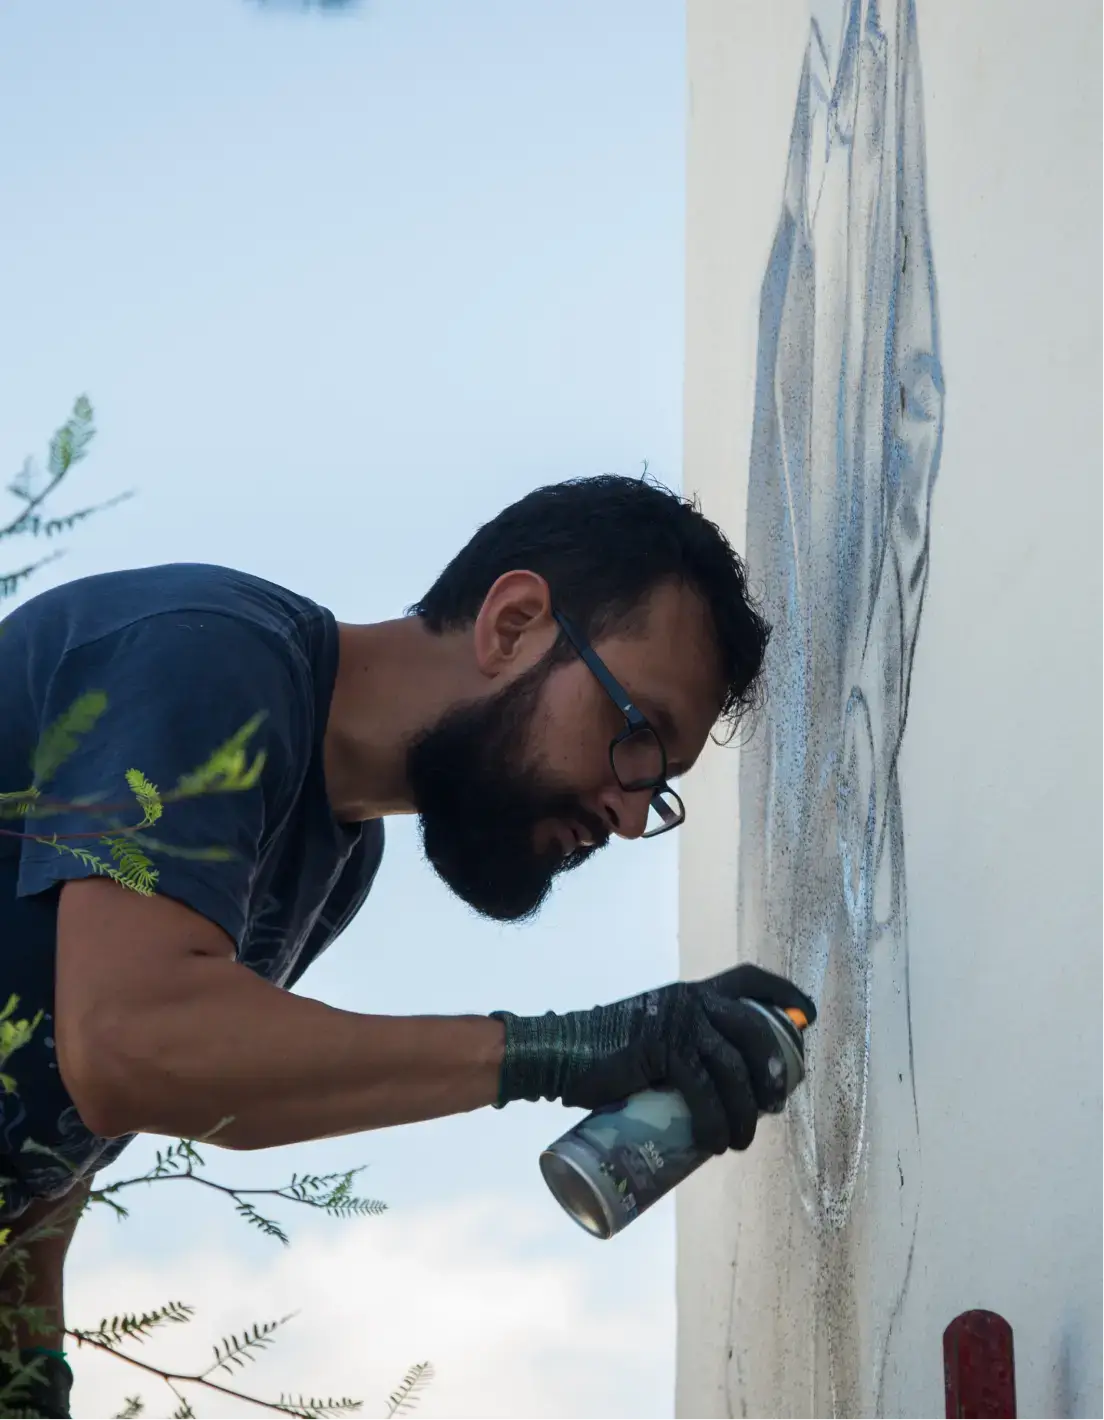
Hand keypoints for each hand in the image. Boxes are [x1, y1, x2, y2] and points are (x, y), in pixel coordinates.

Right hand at [492, 964, 815, 1153]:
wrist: (561, 1054)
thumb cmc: (607, 1057)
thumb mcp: (653, 1040)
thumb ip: (685, 1053)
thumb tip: (724, 1101)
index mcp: (692, 993)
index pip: (748, 979)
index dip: (782, 993)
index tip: (807, 1014)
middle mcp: (690, 999)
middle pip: (753, 1028)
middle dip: (774, 1068)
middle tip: (774, 1106)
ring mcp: (678, 1021)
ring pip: (733, 1066)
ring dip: (745, 1111)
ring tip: (741, 1141)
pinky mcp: (663, 1049)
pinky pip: (703, 1089)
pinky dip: (715, 1120)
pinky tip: (715, 1141)